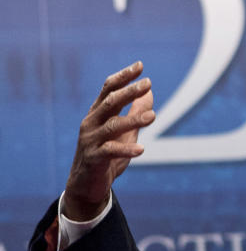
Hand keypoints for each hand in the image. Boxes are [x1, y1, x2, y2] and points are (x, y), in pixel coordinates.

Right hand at [62, 62, 154, 220]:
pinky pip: (110, 152)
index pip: (108, 90)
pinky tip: (141, 150)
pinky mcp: (93, 159)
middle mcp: (91, 123)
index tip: (140, 65)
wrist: (87, 184)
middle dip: (129, 92)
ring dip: (133, 120)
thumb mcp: (125, 132)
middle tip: (148, 83)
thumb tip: (150, 92)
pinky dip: (126, 150)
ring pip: (112, 126)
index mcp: (97, 114)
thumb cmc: (107, 155)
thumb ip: (135, 113)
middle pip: (110, 103)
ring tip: (154, 117)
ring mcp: (90, 141)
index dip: (123, 77)